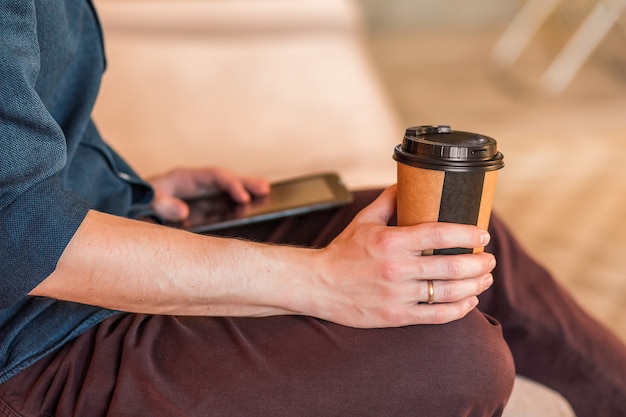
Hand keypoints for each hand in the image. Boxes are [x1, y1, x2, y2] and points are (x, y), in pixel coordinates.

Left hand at [148, 167, 269, 220]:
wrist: (130, 207)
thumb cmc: (139, 201)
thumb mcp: (147, 202)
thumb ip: (163, 205)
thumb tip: (183, 211)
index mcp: (185, 178)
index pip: (214, 177)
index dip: (230, 184)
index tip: (243, 196)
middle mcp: (197, 185)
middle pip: (226, 181)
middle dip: (245, 184)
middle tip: (266, 188)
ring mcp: (200, 197)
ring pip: (227, 192)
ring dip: (246, 193)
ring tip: (266, 194)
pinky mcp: (201, 209)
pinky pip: (222, 206)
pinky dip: (237, 206)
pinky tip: (251, 208)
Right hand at [309, 185, 494, 327]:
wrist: (318, 285)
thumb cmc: (343, 252)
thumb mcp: (363, 220)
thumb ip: (388, 200)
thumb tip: (408, 183)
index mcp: (391, 241)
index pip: (439, 234)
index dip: (467, 234)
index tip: (483, 234)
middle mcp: (396, 268)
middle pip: (451, 267)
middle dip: (479, 263)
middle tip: (489, 259)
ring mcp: (397, 295)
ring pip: (449, 292)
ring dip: (475, 285)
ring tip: (485, 278)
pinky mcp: (396, 316)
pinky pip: (436, 316)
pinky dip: (459, 309)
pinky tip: (470, 301)